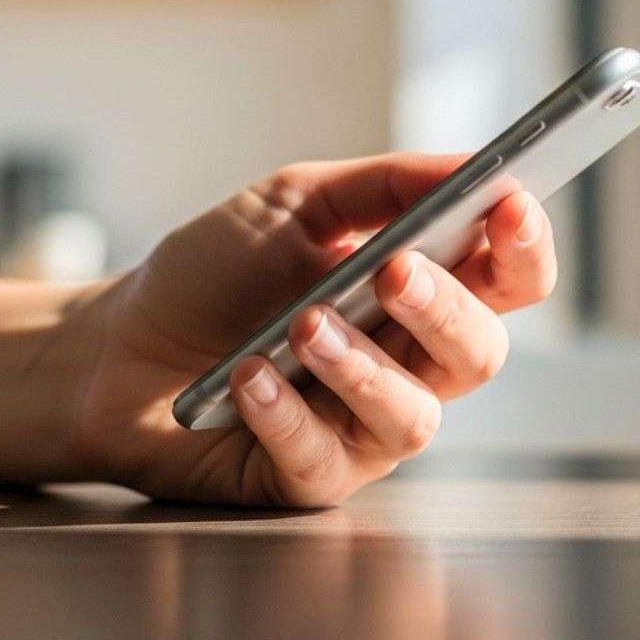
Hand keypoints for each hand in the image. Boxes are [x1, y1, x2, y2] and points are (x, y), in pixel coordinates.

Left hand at [68, 152, 557, 506]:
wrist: (115, 345)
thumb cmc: (212, 274)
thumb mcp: (293, 203)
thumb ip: (384, 185)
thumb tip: (477, 162)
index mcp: (417, 292)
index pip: (506, 280)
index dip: (524, 248)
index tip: (510, 206)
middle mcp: (405, 364)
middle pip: (478, 352)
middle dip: (444, 308)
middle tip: (392, 272)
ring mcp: (360, 427)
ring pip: (411, 417)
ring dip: (360, 366)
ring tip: (302, 326)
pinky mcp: (307, 477)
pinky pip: (323, 460)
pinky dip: (285, 412)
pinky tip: (249, 378)